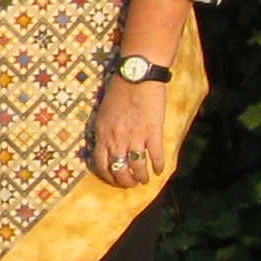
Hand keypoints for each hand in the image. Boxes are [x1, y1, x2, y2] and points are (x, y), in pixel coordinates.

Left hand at [92, 74, 171, 188]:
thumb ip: (104, 131)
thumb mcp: (103, 113)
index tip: (114, 180)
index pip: (101, 164)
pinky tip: (159, 171)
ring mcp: (135, 137)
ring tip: (144, 180)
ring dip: (141, 177)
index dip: (108, 176)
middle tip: (130, 184)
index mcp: (102, 133)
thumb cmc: (118, 91)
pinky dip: (158, 166)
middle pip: (119, 169)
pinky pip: (155, 155)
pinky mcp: (153, 132)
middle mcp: (117, 139)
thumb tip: (106, 147)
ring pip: (137, 167)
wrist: (136, 76)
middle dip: (125, 181)